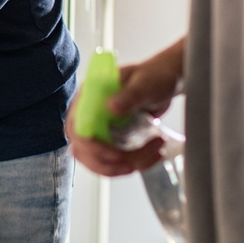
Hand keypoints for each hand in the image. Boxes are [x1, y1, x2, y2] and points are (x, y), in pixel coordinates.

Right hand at [67, 39, 184, 176]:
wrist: (166, 82)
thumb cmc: (153, 77)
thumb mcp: (144, 84)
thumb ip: (129, 95)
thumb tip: (110, 108)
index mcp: (89, 97)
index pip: (77, 127)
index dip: (92, 146)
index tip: (116, 155)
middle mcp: (89, 115)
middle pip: (84, 150)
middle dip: (110, 163)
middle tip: (135, 162)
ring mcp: (100, 130)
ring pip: (99, 160)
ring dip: (125, 166)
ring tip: (154, 152)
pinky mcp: (112, 141)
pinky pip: (114, 162)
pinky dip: (134, 164)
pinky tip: (153, 155)